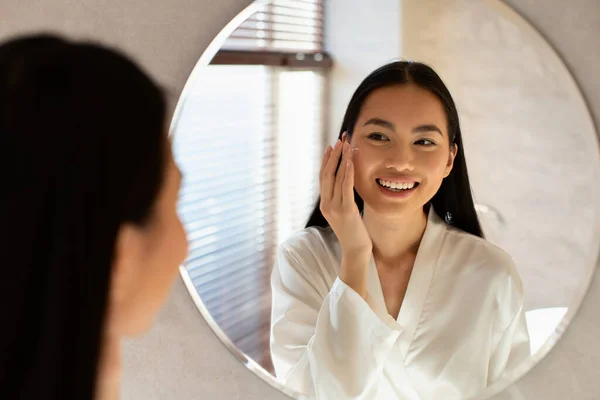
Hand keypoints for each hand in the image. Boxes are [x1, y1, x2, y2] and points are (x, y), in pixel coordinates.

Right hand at [319, 134, 371, 257]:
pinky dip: (347, 173)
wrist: (355, 250)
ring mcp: (335, 208)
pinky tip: (350, 161)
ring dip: (341, 159)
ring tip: (346, 145)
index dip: (326, 161)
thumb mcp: (345, 212)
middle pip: (327, 175)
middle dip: (333, 156)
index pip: (323, 178)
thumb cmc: (353, 231)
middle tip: (339, 140)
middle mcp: (326, 204)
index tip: (331, 147)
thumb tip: (346, 183)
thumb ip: (342, 199)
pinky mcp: (346, 211)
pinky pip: (345, 187)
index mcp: (325, 204)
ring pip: (335, 178)